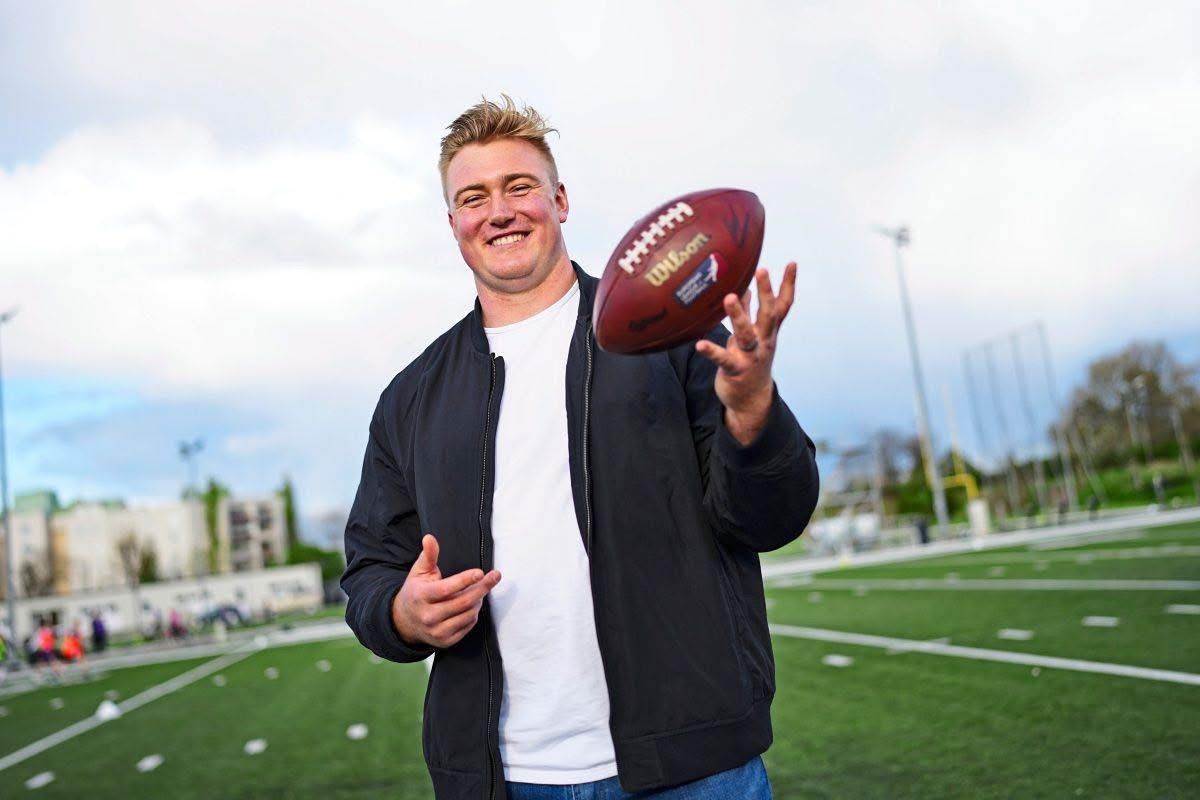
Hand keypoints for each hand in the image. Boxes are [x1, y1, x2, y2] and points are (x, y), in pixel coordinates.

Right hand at [391, 534, 500, 648]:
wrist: (405, 621)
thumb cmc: (416, 591)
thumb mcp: (419, 572)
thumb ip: (428, 555)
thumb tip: (430, 538)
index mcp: (421, 596)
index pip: (447, 589)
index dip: (465, 580)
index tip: (480, 572)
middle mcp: (428, 616)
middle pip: (462, 602)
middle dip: (482, 588)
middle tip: (495, 576)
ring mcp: (436, 631)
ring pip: (468, 614)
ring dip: (478, 600)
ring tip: (480, 590)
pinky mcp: (444, 641)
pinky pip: (468, 626)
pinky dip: (474, 614)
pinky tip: (473, 604)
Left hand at [695, 263, 796, 444]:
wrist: (750, 400)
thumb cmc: (748, 359)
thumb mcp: (752, 334)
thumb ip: (749, 311)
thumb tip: (744, 286)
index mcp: (768, 332)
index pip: (782, 305)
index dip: (788, 285)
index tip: (792, 263)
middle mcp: (763, 342)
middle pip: (768, 315)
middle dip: (766, 292)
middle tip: (762, 270)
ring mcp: (750, 356)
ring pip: (746, 334)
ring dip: (738, 315)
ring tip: (729, 297)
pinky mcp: (735, 370)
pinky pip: (723, 359)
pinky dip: (711, 352)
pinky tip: (699, 344)